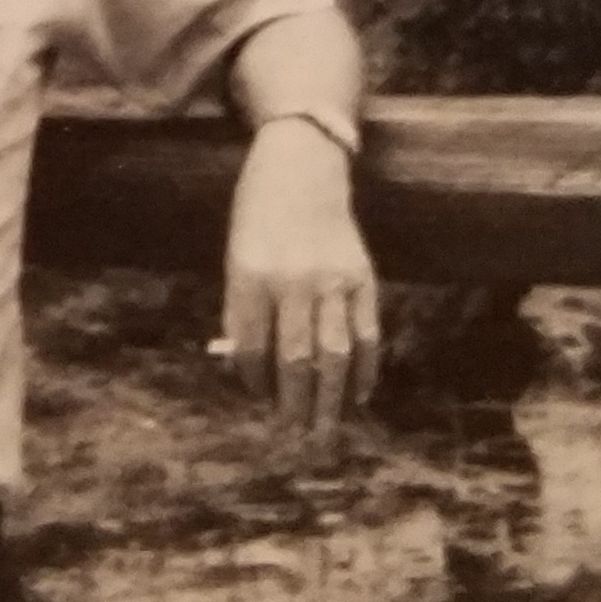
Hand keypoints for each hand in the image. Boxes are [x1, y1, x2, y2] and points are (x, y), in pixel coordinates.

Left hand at [218, 118, 378, 442]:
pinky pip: (365, 333)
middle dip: (293, 405)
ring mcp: (332, 280)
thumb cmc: (258, 211)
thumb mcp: (235, 253)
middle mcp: (292, 282)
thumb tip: (245, 366)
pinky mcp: (362, 277)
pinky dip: (365, 368)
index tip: (258, 399)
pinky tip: (360, 394)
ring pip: (332, 354)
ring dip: (329, 399)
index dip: (254, 381)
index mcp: (250, 277)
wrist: (303, 163)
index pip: (250, 348)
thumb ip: (240, 308)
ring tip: (325, 431)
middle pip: (294, 360)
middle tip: (294, 438)